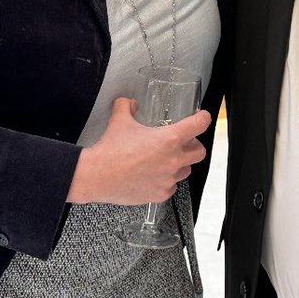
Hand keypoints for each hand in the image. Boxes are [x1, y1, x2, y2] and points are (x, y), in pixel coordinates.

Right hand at [66, 97, 211, 204]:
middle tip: (184, 143)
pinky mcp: (160, 194)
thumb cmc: (110, 151)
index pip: (199, 124)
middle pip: (199, 152)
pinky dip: (166, 181)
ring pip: (186, 170)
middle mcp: (173, 160)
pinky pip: (171, 187)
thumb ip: (127, 106)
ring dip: (180, 164)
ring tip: (165, 160)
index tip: (202, 117)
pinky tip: (154, 176)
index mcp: (170, 139)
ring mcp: (168, 179)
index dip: (202, 118)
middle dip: (194, 145)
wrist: (96, 176)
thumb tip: (130, 103)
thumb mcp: (119, 120)